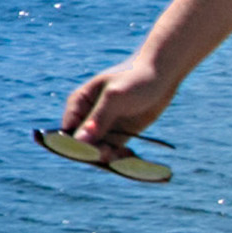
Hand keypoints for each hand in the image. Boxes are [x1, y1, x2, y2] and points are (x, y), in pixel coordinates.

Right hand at [63, 54, 179, 146]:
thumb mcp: (115, 97)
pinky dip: (121, 158)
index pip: (68, 130)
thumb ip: (97, 119)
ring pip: (98, 150)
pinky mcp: (121, 134)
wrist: (163, 75)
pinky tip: (131, 156)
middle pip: (82, 144)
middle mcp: (88, 117)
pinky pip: (115, 151)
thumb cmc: (135, 79)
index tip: (93, 152)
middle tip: (112, 153)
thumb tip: (79, 141)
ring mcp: (105, 126)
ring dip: (109, 157)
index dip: (74, 145)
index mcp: (78, 103)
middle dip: (94, 152)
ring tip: (125, 155)